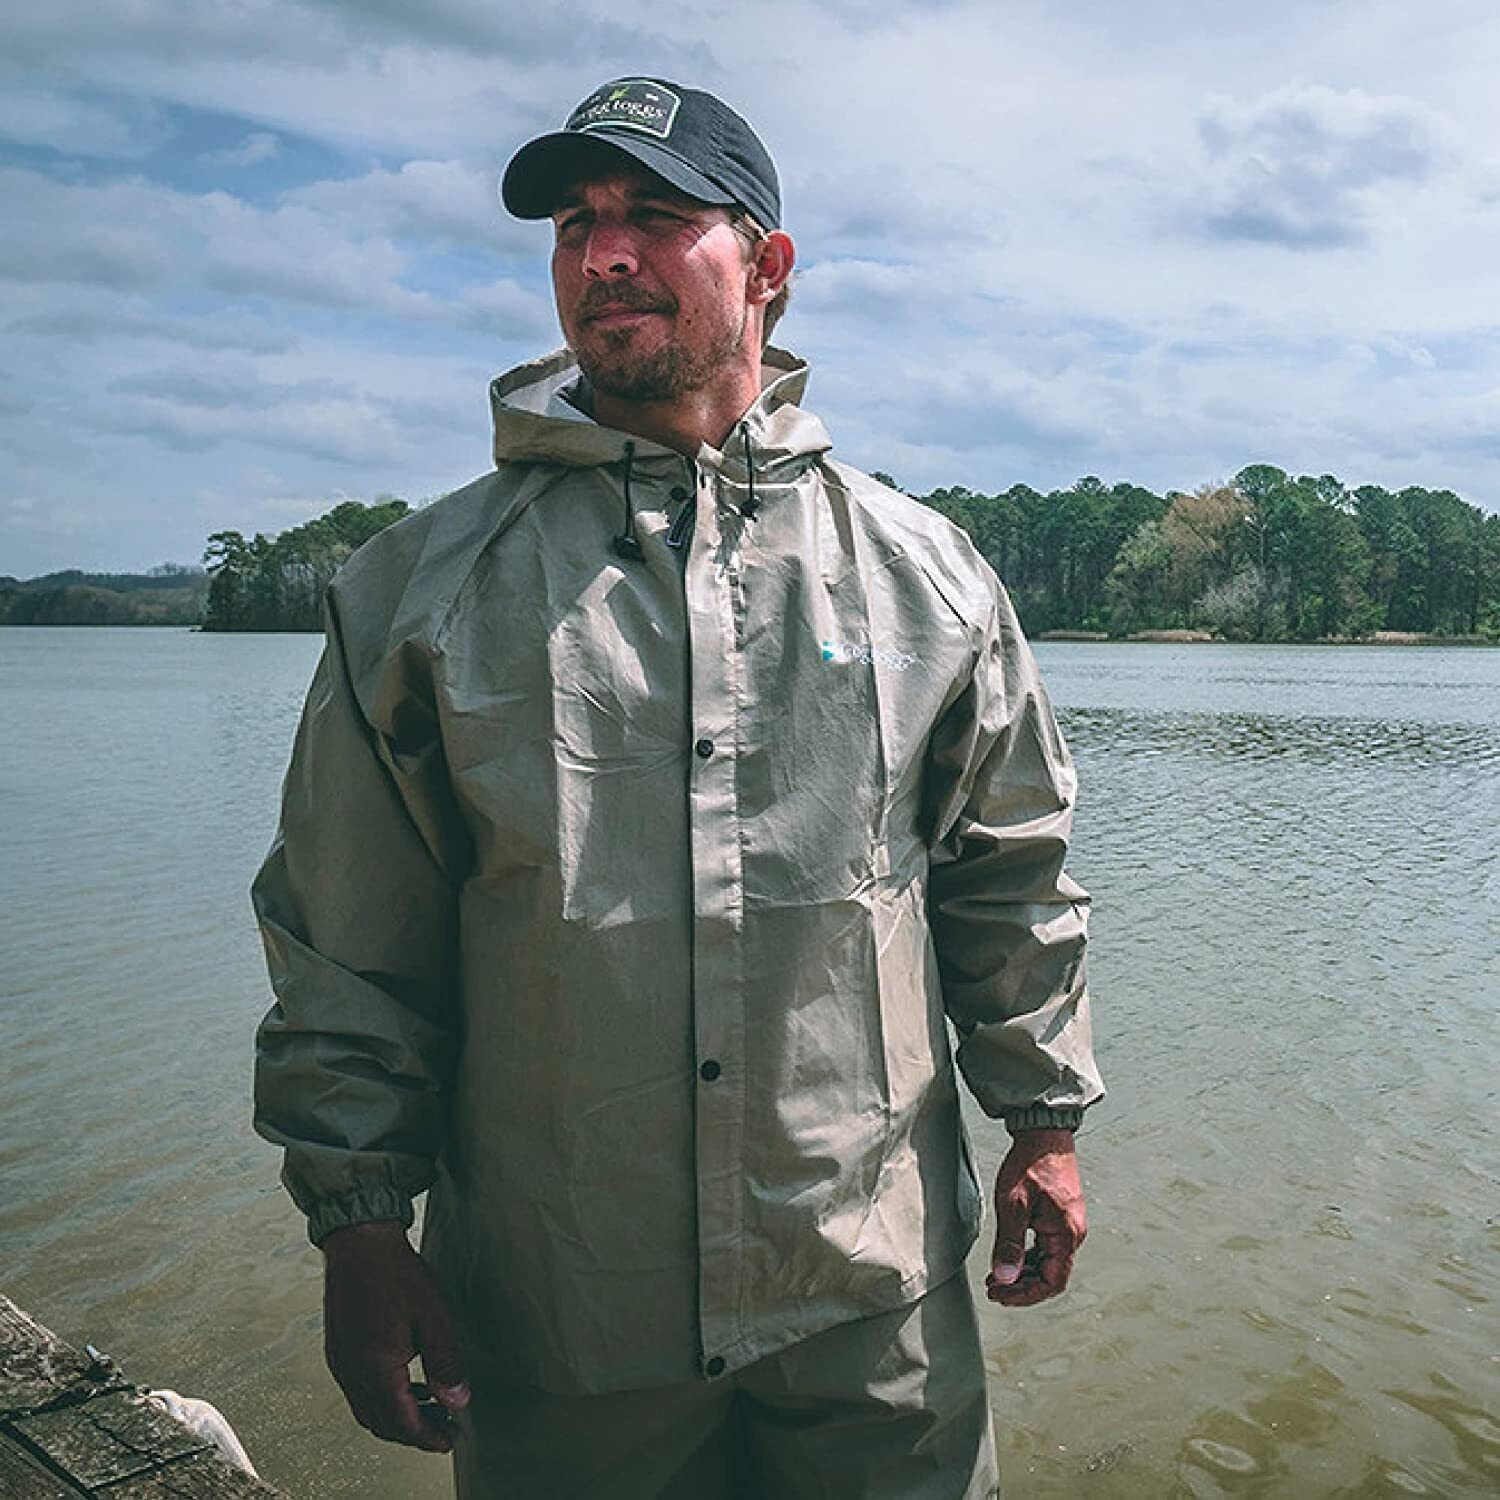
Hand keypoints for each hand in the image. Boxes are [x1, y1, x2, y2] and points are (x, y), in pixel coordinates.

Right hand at [321, 1220, 469, 1451]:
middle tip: (444, 1427)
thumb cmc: (396, 1274)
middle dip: (414, 1432)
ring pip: (367, 1409)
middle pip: (382, 1423)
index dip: (428, 1438)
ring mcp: (341, 1362)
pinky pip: (358, 1390)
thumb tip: (456, 1400)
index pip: (402, 1423)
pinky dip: (382, 1397)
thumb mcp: (433, 1318)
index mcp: (375, 1370)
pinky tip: (405, 1382)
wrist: (360, 1243)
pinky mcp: (338, 1350)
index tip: (449, 1440)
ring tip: (431, 1404)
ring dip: (398, 1415)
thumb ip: (445, 1364)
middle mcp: (351, 1373)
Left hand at [985, 1129, 1086, 1307]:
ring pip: (1048, 1262)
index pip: (1052, 1282)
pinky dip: (1028, 1256)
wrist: (1043, 1132)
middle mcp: (1072, 1233)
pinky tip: (1009, 1256)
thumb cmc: (1030, 1163)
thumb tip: (1004, 1277)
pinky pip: (1046, 1247)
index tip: (1001, 1297)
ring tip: (996, 1276)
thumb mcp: (1013, 1204)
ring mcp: (1067, 1225)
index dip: (1025, 1295)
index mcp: (1066, 1234)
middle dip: (1022, 1286)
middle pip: (1050, 1276)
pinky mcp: (1059, 1216)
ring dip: (1023, 1272)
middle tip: (994, 1289)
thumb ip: (1009, 1243)